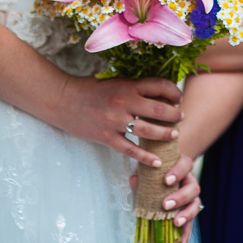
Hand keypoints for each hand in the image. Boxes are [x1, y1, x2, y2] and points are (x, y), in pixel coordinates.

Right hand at [51, 75, 183, 167]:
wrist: (62, 100)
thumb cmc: (88, 88)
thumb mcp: (112, 80)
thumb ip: (132, 85)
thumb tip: (156, 90)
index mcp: (126, 85)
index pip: (159, 85)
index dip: (173, 91)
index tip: (178, 97)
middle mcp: (123, 102)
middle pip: (159, 109)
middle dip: (174, 114)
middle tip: (180, 117)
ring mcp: (115, 121)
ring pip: (149, 131)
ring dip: (165, 134)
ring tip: (174, 135)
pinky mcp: (106, 137)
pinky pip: (131, 150)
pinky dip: (145, 157)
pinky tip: (157, 161)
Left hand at [129, 154, 201, 242]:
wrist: (165, 171)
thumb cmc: (157, 169)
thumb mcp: (150, 168)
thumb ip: (143, 172)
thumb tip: (134, 180)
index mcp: (183, 166)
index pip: (185, 164)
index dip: (178, 172)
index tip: (166, 180)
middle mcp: (190, 181)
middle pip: (193, 188)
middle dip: (180, 197)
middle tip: (166, 205)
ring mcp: (192, 197)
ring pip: (196, 205)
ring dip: (186, 216)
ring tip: (176, 223)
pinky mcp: (189, 210)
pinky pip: (191, 222)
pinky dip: (186, 234)